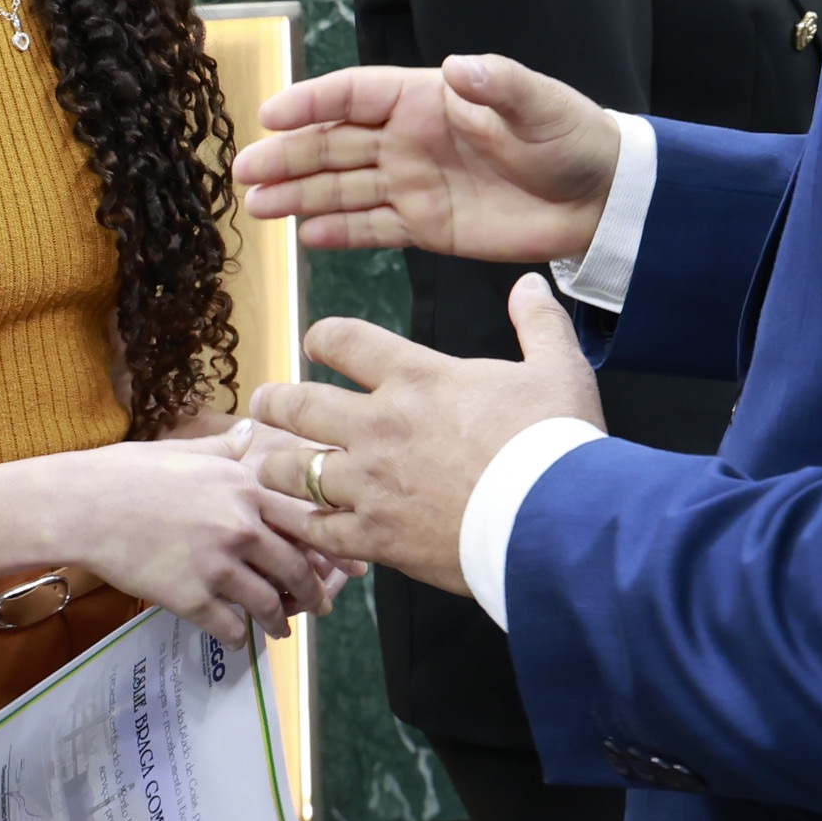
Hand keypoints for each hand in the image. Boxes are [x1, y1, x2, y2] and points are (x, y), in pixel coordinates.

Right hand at [51, 427, 339, 648]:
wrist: (85, 505)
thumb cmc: (130, 472)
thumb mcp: (186, 451)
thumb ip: (227, 449)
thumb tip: (250, 430)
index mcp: (245, 487)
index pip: (306, 520)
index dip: (330, 547)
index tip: (345, 565)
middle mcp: (240, 526)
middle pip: (295, 567)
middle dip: (313, 592)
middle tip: (320, 605)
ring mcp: (217, 565)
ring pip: (268, 602)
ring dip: (280, 621)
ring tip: (281, 630)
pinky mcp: (192, 598)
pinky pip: (230, 626)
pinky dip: (239, 637)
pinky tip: (238, 640)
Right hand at [234, 54, 619, 260]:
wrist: (600, 198)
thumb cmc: (570, 138)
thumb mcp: (540, 104)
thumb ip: (498, 86)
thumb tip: (457, 67)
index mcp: (427, 99)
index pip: (355, 95)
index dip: (312, 102)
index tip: (271, 115)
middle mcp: (409, 139)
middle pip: (335, 143)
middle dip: (288, 156)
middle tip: (243, 170)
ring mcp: (413, 183)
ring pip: (342, 188)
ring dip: (298, 195)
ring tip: (255, 206)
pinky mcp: (426, 225)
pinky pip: (372, 228)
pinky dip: (337, 233)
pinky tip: (303, 236)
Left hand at [247, 274, 603, 597]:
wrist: (554, 521)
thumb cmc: (554, 444)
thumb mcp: (558, 368)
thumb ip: (539, 322)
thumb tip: (530, 284)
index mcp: (416, 378)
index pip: (345, 341)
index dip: (323, 337)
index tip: (316, 341)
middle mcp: (379, 426)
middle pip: (300, 405)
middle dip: (275, 402)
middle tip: (263, 403)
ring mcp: (370, 484)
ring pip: (294, 471)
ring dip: (275, 467)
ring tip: (265, 466)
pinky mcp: (375, 536)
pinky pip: (321, 530)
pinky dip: (308, 528)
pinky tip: (304, 526)